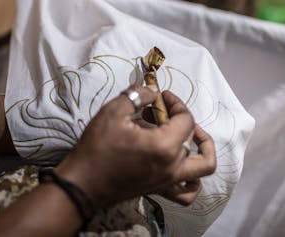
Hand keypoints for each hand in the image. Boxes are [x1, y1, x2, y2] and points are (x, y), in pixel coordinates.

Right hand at [55, 87, 215, 207]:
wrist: (81, 184)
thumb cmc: (96, 148)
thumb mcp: (113, 112)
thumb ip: (138, 96)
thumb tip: (153, 91)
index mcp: (165, 146)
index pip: (185, 119)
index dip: (176, 103)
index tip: (161, 96)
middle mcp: (172, 166)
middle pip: (199, 144)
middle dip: (190, 124)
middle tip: (173, 116)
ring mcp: (168, 181)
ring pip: (202, 170)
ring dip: (202, 152)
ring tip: (188, 140)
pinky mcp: (159, 190)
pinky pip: (187, 192)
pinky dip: (193, 181)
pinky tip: (181, 167)